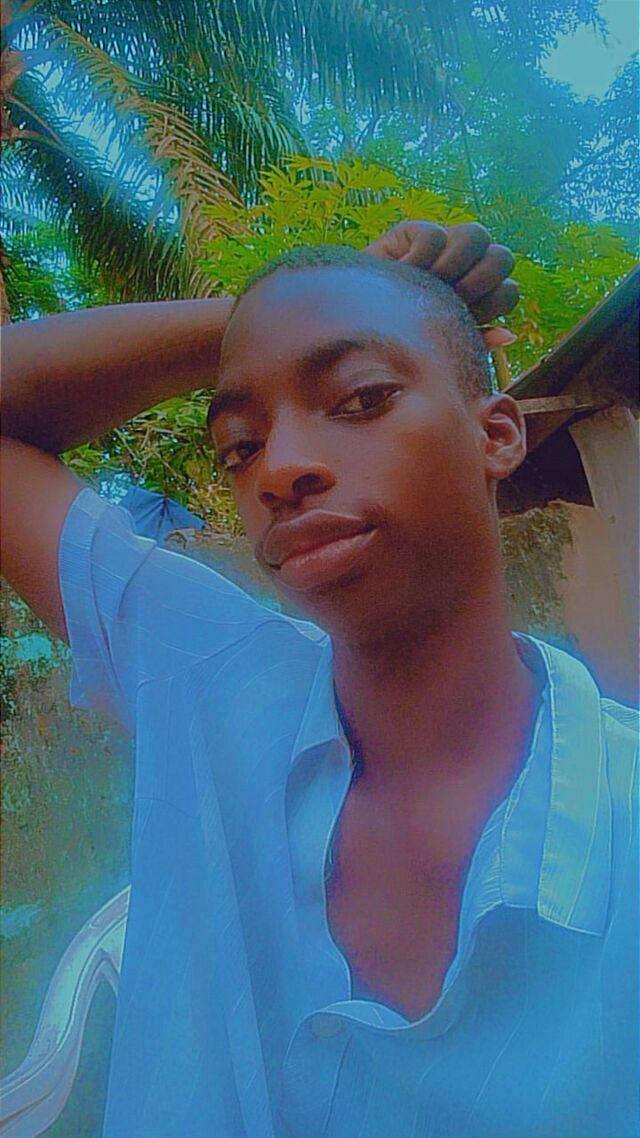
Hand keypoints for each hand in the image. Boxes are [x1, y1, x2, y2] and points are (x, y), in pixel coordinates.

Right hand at [364, 221, 517, 347]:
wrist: (352, 325)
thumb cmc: (398, 339)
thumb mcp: (439, 346)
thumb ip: (473, 341)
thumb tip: (507, 335)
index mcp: (475, 294)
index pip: (507, 290)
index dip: (492, 305)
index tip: (466, 319)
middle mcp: (463, 266)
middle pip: (502, 257)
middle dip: (481, 281)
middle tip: (453, 298)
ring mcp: (441, 246)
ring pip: (477, 234)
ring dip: (456, 264)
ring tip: (430, 283)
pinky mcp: (412, 231)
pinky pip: (435, 235)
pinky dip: (421, 258)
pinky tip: (403, 272)